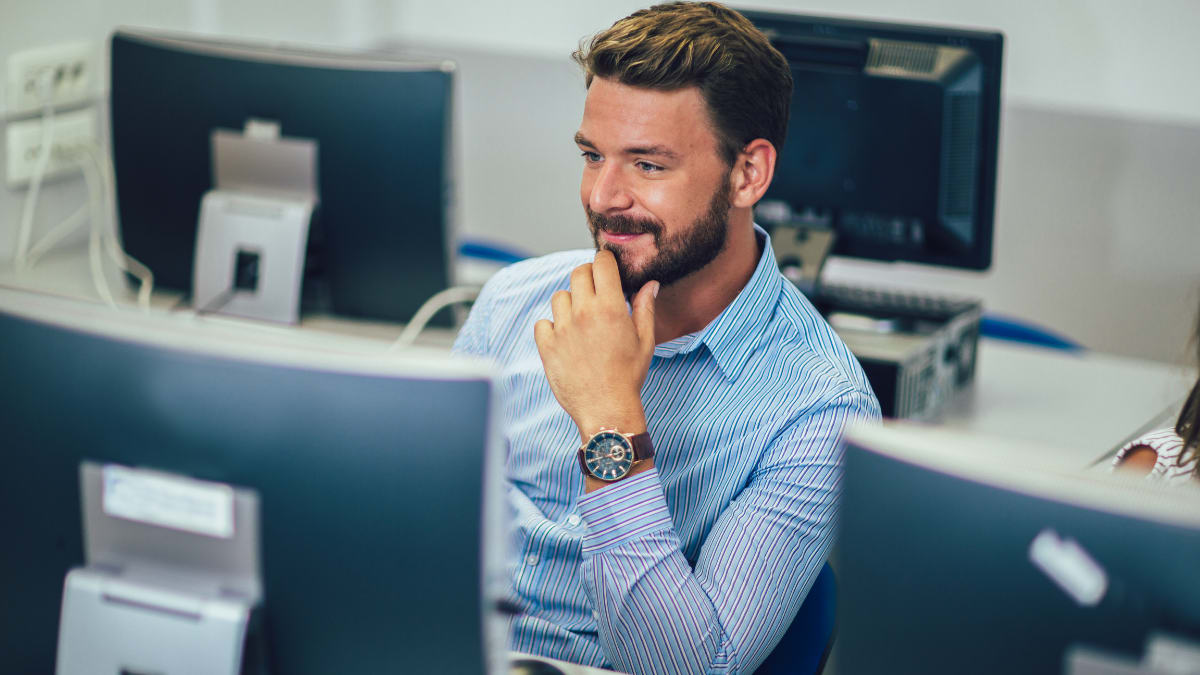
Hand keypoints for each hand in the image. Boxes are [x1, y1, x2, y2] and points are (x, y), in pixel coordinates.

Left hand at [533, 249, 657, 439]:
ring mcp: (562, 329)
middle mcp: (583, 313)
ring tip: (581, 320)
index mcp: (610, 307)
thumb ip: (645, 307)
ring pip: (559, 296)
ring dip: (570, 302)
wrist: (606, 408)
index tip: (607, 270)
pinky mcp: (547, 346)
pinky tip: (566, 338)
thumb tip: (650, 284)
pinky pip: (542, 323)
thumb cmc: (629, 376)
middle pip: (578, 273)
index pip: (601, 263)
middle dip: (588, 277)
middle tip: (595, 293)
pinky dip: (552, 326)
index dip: (605, 262)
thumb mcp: (645, 340)